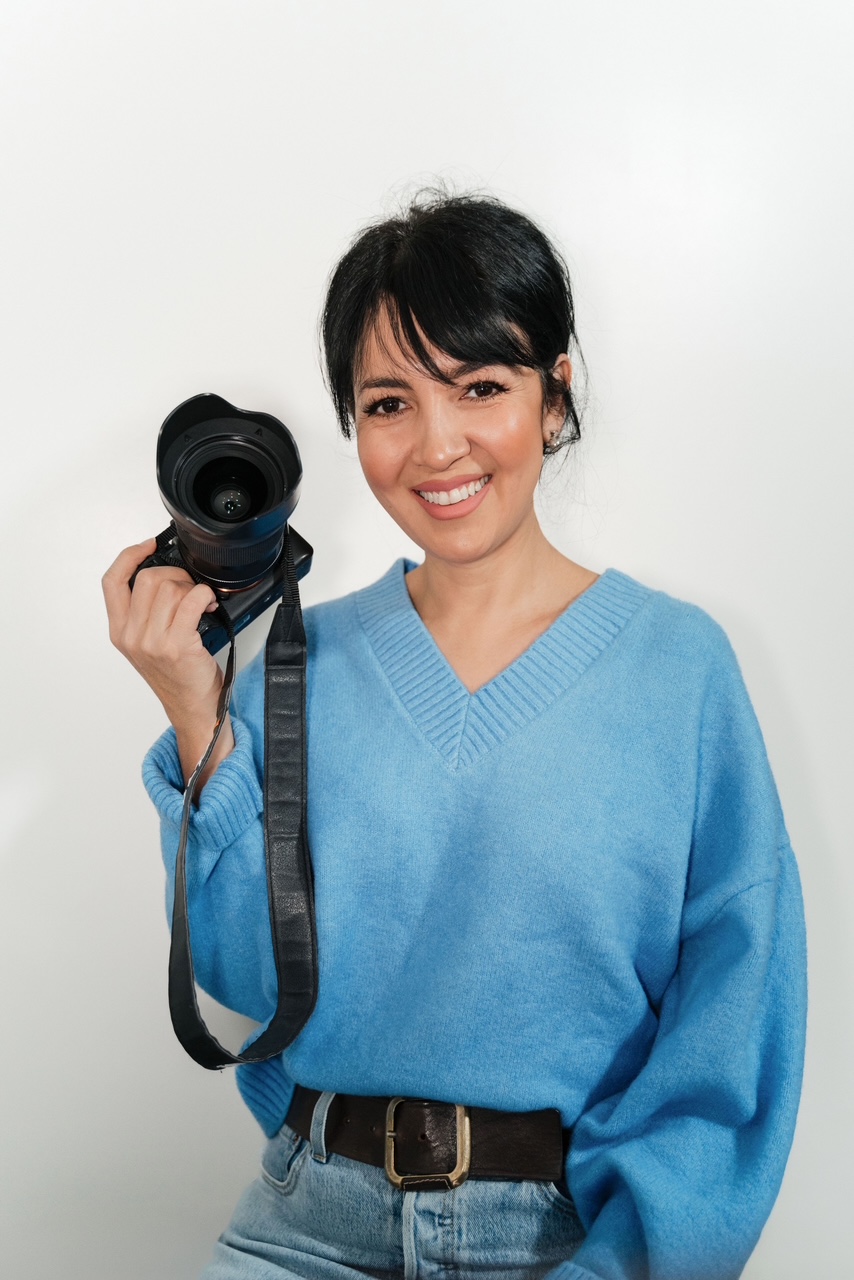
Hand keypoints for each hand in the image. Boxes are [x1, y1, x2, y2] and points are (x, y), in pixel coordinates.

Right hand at [102, 538, 234, 785]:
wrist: (192, 707)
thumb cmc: (177, 675)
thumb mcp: (148, 642)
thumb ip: (146, 611)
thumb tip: (165, 575)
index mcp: (119, 631)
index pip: (113, 581)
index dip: (130, 556)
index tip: (150, 545)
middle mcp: (131, 636)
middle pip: (149, 578)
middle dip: (176, 575)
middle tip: (190, 589)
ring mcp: (153, 641)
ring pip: (171, 588)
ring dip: (193, 588)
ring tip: (201, 603)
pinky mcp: (177, 645)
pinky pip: (191, 601)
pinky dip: (204, 595)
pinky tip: (208, 604)